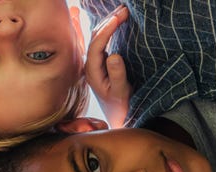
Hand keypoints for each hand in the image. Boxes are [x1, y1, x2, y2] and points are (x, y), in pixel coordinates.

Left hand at [85, 4, 131, 127]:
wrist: (118, 116)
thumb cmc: (121, 106)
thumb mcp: (121, 92)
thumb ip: (117, 75)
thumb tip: (114, 55)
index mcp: (92, 72)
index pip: (96, 45)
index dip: (106, 30)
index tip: (118, 17)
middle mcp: (90, 65)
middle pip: (95, 37)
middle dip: (109, 21)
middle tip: (125, 9)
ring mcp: (95, 63)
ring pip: (97, 37)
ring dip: (108, 22)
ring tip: (122, 10)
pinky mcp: (101, 62)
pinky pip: (100, 41)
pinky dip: (105, 27)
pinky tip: (104, 17)